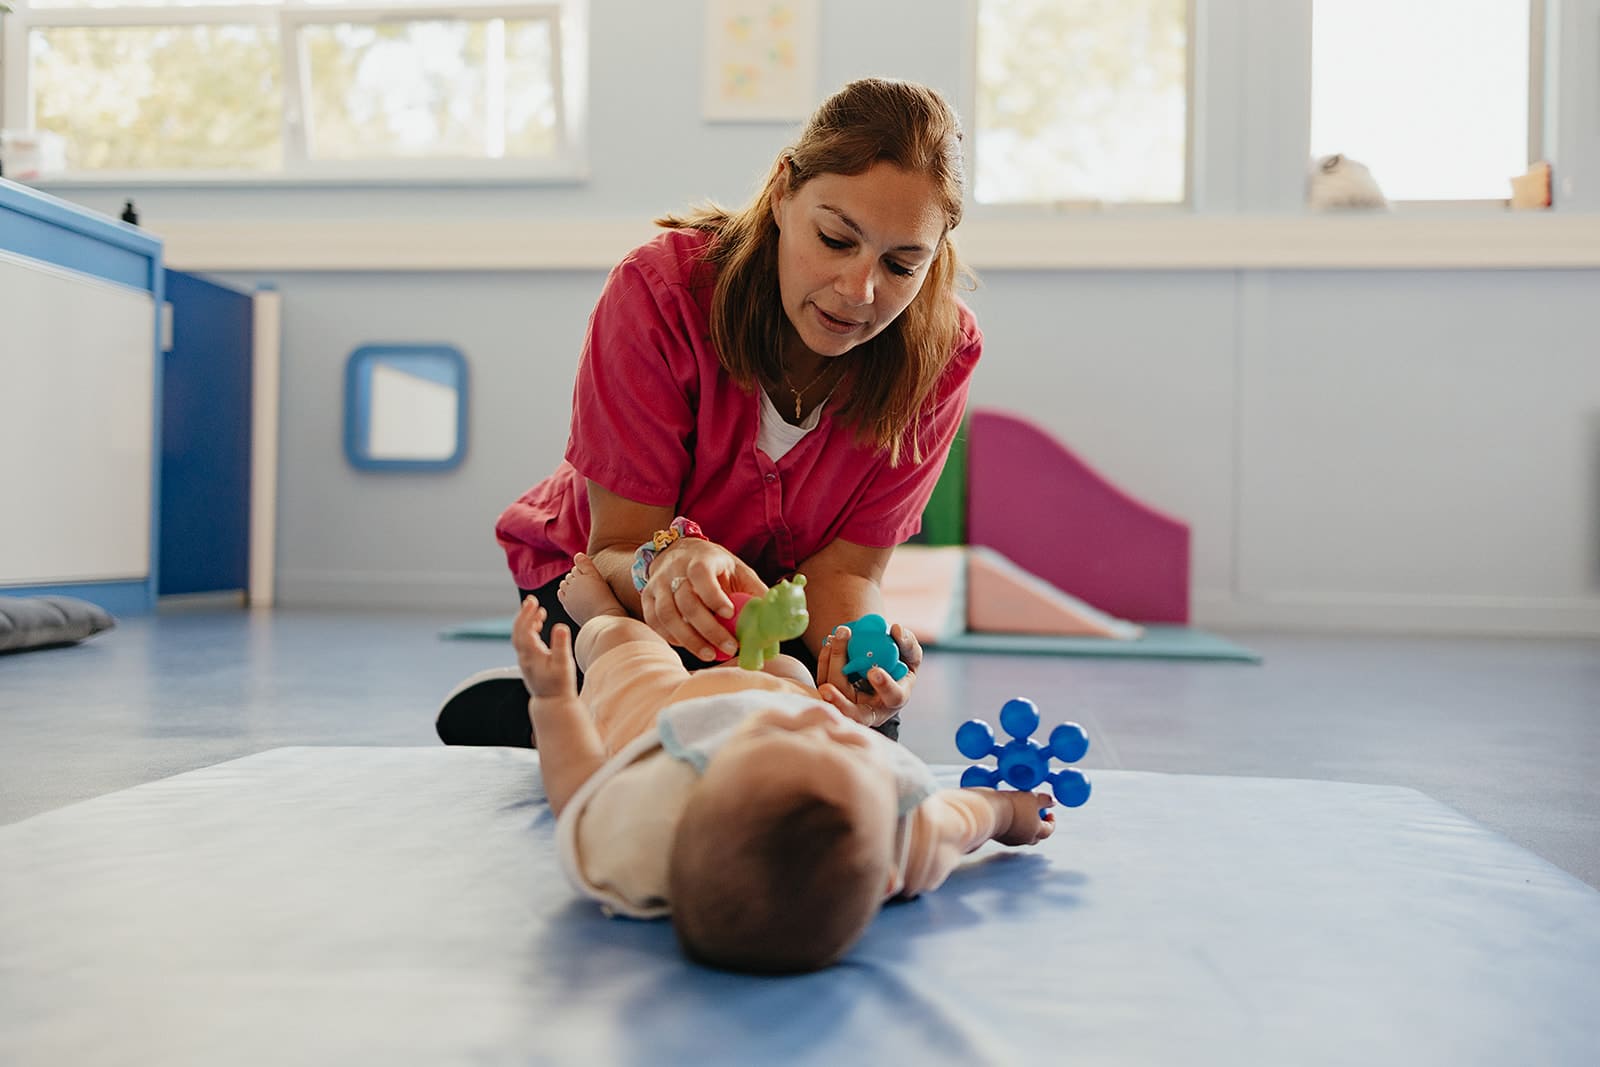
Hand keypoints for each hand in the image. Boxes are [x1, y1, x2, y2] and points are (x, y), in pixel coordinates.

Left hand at [512, 595, 576, 698]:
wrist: (553, 703)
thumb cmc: (560, 685)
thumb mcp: (564, 664)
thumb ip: (561, 644)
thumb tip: (560, 626)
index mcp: (531, 655)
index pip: (524, 630)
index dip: (527, 614)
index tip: (533, 602)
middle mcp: (524, 657)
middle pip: (518, 631)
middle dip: (524, 614)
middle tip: (531, 600)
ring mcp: (525, 660)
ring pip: (520, 636)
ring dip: (526, 621)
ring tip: (537, 610)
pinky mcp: (529, 662)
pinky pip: (524, 641)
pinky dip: (529, 630)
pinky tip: (538, 625)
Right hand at [640, 538, 766, 660]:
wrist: (680, 553)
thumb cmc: (716, 567)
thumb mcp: (738, 570)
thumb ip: (756, 591)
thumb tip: (777, 618)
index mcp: (700, 558)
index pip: (700, 574)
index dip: (713, 595)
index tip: (730, 614)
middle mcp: (674, 569)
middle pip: (685, 601)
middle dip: (708, 628)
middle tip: (728, 648)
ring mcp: (657, 584)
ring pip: (667, 614)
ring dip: (689, 639)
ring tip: (710, 655)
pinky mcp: (647, 598)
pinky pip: (655, 622)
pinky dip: (672, 637)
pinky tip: (689, 646)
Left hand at [814, 620, 922, 728]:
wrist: (882, 668)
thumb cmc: (899, 665)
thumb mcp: (910, 656)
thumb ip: (908, 644)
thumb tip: (896, 629)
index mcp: (894, 700)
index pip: (892, 698)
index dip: (884, 686)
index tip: (874, 671)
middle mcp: (870, 709)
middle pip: (851, 709)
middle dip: (838, 698)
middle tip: (828, 684)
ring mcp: (850, 704)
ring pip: (833, 694)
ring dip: (830, 665)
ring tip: (834, 639)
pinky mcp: (834, 694)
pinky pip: (825, 681)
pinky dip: (824, 661)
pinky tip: (829, 643)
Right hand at [994, 790, 1055, 846]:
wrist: (987, 811)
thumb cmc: (1012, 805)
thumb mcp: (1033, 797)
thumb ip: (1045, 800)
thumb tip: (1053, 801)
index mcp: (1036, 832)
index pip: (1049, 830)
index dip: (1051, 821)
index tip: (1050, 813)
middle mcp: (1024, 839)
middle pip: (1036, 836)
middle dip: (1038, 825)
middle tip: (1036, 813)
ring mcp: (1010, 839)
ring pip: (1021, 834)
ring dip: (1024, 825)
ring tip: (1020, 811)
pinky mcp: (998, 836)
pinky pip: (1008, 832)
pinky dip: (1011, 825)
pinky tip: (1007, 814)